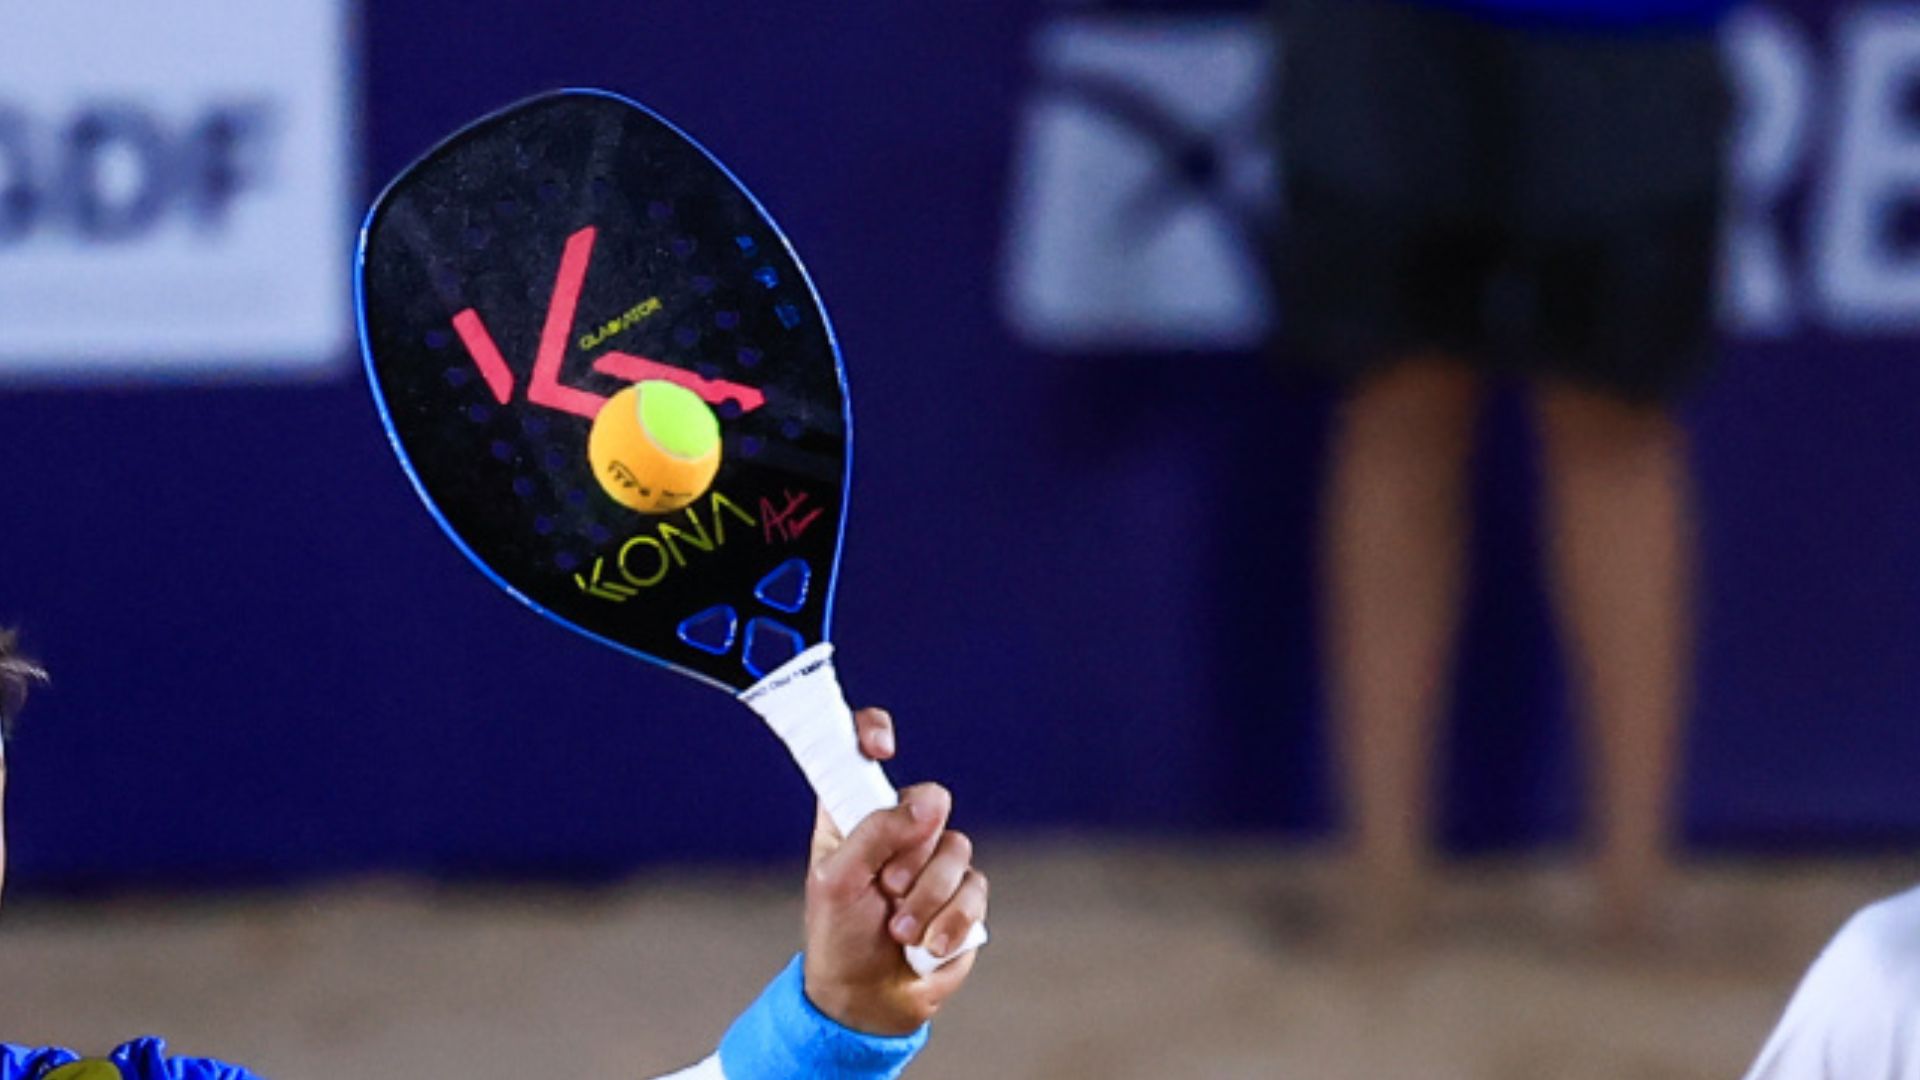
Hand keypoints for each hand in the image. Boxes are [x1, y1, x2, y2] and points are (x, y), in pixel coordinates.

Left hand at [802, 708, 987, 1035]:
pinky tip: (927, 944)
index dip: (872, 733)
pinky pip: (975, 887)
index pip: (860, 752)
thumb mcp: (837, 882)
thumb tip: (929, 802)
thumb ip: (875, 833)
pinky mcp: (963, 892)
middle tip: (887, 887)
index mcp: (854, 814)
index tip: (882, 749)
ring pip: (956, 848)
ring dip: (927, 897)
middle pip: (930, 800)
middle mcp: (897, 828)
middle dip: (912, 852)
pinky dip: (950, 920)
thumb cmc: (839, 936)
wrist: (870, 999)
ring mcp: (933, 859)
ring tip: (900, 929)